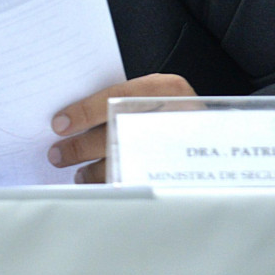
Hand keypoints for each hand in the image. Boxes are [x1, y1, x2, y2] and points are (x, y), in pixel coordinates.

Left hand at [49, 73, 195, 182]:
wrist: (217, 135)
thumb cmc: (171, 110)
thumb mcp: (153, 94)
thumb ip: (119, 99)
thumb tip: (68, 118)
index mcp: (168, 88)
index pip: (119, 97)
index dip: (85, 111)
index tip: (59, 124)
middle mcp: (177, 115)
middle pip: (120, 133)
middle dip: (82, 147)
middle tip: (57, 154)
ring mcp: (182, 146)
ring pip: (128, 162)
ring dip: (93, 171)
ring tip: (76, 173)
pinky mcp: (180, 172)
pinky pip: (139, 182)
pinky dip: (112, 185)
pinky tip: (96, 186)